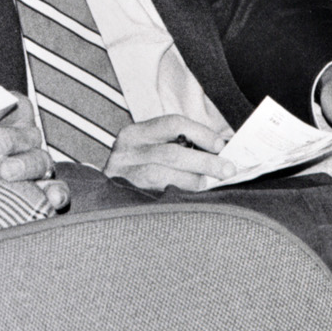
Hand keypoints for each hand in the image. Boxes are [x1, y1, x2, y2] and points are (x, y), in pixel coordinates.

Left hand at [0, 92, 67, 210]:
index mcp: (12, 107)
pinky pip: (58, 187)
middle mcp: (28, 133)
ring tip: (5, 172)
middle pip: (7, 138)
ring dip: (21, 166)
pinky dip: (58, 192)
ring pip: (36, 160)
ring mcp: (39, 158)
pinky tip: (52, 199)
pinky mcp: (47, 184)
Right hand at [103, 114, 233, 191]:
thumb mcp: (151, 152)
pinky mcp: (122, 197)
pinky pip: (155, 197)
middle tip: (228, 169)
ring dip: (193, 181)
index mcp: (134, 134)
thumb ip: (178, 147)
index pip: (172, 124)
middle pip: (171, 152)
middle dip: (204, 161)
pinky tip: (191, 201)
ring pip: (162, 175)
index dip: (201, 133)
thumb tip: (219, 151)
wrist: (103, 206)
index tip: (221, 145)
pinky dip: (177, 198)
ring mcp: (121, 175)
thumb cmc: (137, 173)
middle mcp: (124, 152)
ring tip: (210, 185)